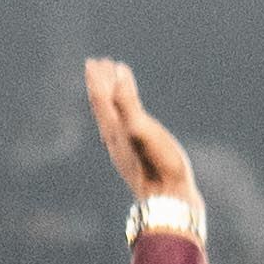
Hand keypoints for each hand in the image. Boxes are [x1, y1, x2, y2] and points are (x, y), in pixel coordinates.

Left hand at [83, 60, 194, 209]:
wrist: (169, 201)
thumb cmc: (157, 164)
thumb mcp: (140, 128)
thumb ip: (127, 100)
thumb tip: (118, 71)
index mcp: (113, 130)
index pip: (100, 98)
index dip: (97, 79)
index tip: (95, 62)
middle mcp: (114, 140)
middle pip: (103, 107)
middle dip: (100, 86)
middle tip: (99, 67)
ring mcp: (124, 151)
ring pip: (111, 120)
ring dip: (110, 101)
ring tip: (112, 90)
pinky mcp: (137, 159)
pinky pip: (124, 131)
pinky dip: (124, 118)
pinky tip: (129, 124)